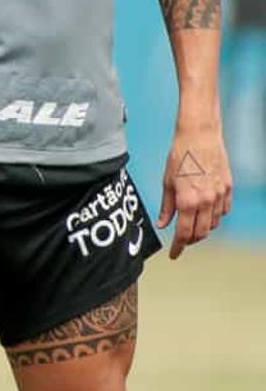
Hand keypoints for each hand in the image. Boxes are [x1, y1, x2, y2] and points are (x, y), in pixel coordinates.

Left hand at [158, 126, 231, 257]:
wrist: (200, 136)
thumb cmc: (180, 156)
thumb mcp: (167, 182)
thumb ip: (166, 206)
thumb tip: (163, 224)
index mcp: (187, 200)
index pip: (184, 233)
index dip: (178, 247)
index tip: (174, 254)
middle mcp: (206, 200)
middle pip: (201, 233)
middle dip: (190, 240)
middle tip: (181, 241)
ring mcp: (219, 194)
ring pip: (213, 223)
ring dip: (203, 229)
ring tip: (192, 226)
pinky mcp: (228, 188)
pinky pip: (224, 211)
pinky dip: (214, 217)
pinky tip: (206, 214)